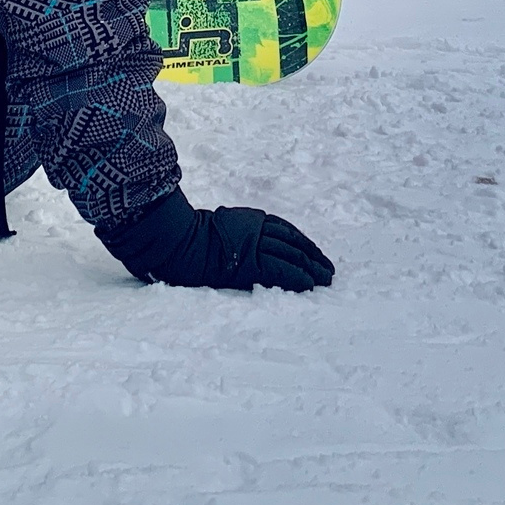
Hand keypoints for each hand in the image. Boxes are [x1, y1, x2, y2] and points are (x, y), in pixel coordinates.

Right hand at [102, 189, 334, 291]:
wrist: (177, 240)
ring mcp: (254, 246)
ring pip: (292, 256)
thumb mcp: (221, 226)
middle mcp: (257, 229)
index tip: (315, 255)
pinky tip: (310, 285)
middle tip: (328, 271)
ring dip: (311, 269)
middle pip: (294, 243)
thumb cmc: (190, 235)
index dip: (304, 244)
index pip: (286, 231)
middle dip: (313, 258)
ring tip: (325, 279)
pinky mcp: (250, 265)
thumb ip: (238, 232)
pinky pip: (281, 272)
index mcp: (251, 220)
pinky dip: (298, 278)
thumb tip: (241, 243)